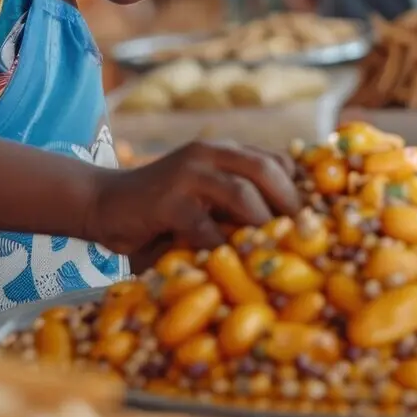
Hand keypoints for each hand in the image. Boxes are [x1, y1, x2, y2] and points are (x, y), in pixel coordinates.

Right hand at [83, 139, 300, 264]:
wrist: (103, 203)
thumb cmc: (163, 209)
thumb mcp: (205, 197)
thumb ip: (236, 204)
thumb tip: (289, 233)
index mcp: (224, 151)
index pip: (276, 159)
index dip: (298, 188)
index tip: (313, 219)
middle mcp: (209, 153)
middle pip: (266, 169)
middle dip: (289, 203)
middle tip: (301, 237)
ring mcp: (188, 173)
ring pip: (243, 193)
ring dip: (262, 226)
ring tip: (270, 252)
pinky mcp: (168, 200)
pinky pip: (207, 226)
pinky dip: (222, 248)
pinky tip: (227, 266)